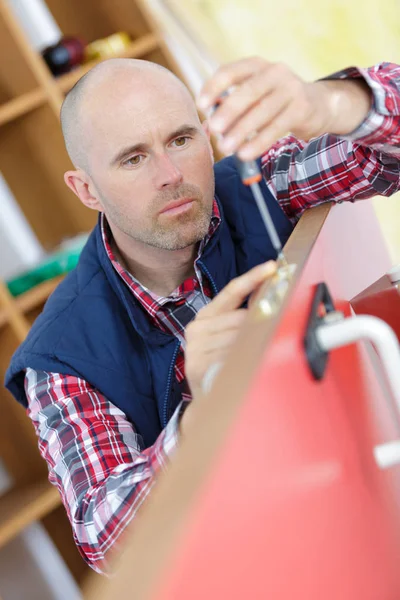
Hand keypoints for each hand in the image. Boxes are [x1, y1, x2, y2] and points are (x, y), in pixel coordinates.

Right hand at [181, 260, 275, 435]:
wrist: (207, 399)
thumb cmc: (222, 362)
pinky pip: (233, 356)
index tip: (272, 267)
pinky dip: (242, 362)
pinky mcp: (197, 365)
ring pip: (241, 337)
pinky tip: (239, 369)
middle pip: (243, 317)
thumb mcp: (230, 336)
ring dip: (251, 348)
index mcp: (207, 316)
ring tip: (246, 362)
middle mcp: (197, 327)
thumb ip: (245, 317)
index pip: (232, 291)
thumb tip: (272, 299)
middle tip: (263, 343)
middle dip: (258, 328)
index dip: (253, 277)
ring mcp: (195, 347)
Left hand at [197, 57, 371, 160]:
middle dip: (229, 111)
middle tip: (214, 129)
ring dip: (242, 131)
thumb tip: (209, 127)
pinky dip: (258, 142)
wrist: (318, 105)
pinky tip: (245, 154)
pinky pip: (276, 128)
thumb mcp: (255, 97)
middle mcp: (275, 72)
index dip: (214, 87)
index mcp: (256, 65)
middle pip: (248, 91)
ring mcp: (291, 89)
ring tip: (226, 148)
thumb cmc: (275, 103)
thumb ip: (233, 107)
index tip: (200, 106)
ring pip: (262, 111)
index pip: (230, 71)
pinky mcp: (302, 109)